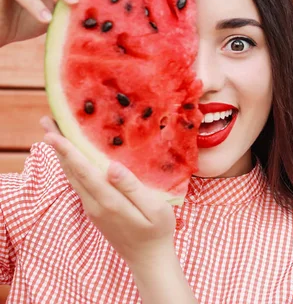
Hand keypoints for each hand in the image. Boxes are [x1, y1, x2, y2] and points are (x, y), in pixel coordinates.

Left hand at [39, 116, 176, 266]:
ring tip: (54, 134)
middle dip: (57, 146)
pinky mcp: (95, 210)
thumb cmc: (157, 231)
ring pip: (72, 177)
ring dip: (62, 155)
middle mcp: (94, 204)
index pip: (83, 171)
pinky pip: (78, 184)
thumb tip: (111, 167)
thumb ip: (133, 188)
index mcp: (109, 201)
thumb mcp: (154, 208)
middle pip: (71, 171)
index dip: (67, 150)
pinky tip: (73, 157)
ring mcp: (92, 208)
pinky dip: (72, 166)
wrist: (148, 258)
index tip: (52, 133)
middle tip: (46, 122)